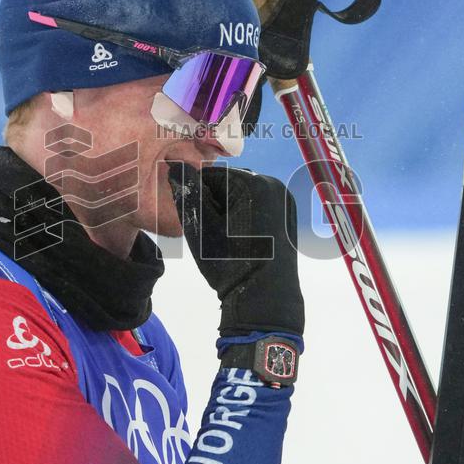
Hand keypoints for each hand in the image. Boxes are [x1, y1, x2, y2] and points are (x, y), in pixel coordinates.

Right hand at [168, 163, 303, 336]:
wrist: (264, 297)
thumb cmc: (229, 262)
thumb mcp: (200, 227)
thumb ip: (187, 192)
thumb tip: (175, 166)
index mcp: (253, 182)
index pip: (212, 176)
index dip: (198, 196)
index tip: (198, 221)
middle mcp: (274, 184)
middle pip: (230, 183)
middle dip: (215, 201)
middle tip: (212, 233)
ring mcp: (285, 199)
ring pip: (244, 194)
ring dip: (229, 209)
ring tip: (226, 238)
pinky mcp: (288, 214)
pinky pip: (259, 205)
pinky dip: (245, 215)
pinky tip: (241, 239)